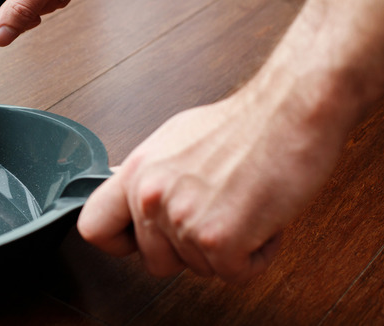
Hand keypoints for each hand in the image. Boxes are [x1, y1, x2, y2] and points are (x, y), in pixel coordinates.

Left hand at [77, 82, 345, 281]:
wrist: (289, 110)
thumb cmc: (241, 123)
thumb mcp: (173, 140)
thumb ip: (150, 176)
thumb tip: (134, 195)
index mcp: (136, 172)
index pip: (94, 228)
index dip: (120, 242)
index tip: (139, 240)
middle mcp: (150, 196)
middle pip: (155, 261)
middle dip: (188, 248)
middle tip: (216, 214)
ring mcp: (182, 219)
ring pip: (199, 268)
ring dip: (227, 247)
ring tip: (242, 205)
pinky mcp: (219, 239)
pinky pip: (235, 273)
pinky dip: (255, 255)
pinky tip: (261, 219)